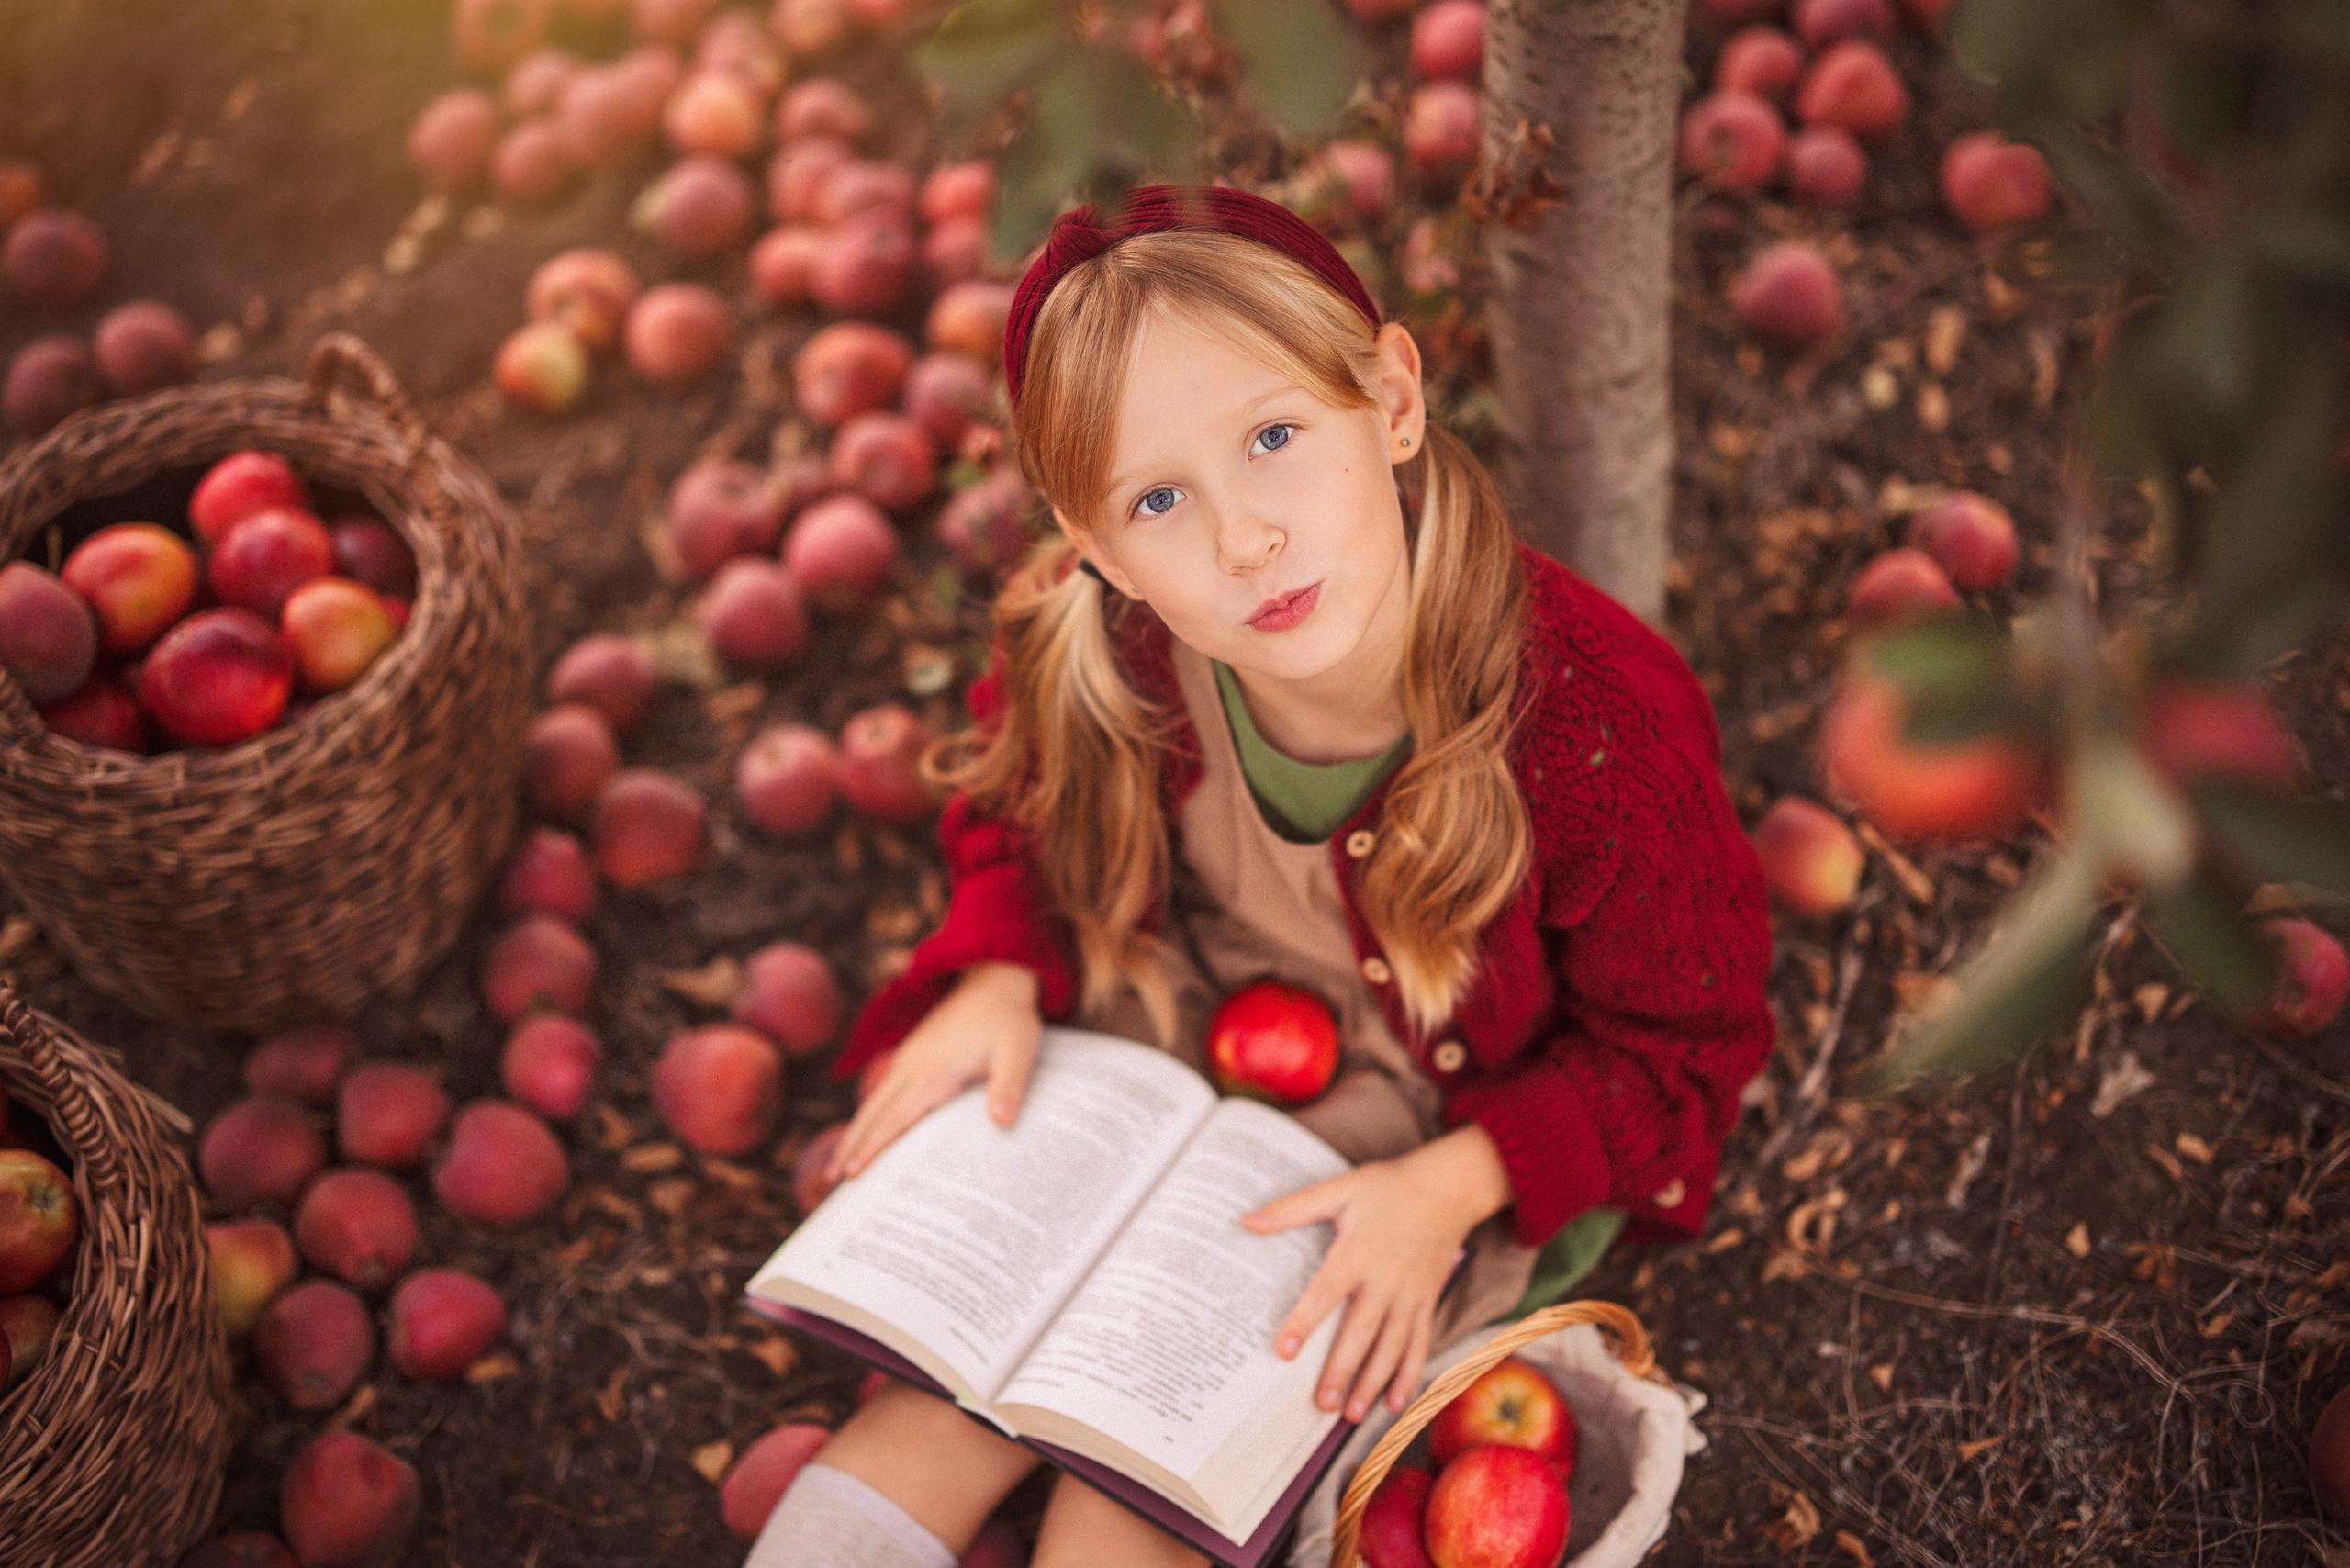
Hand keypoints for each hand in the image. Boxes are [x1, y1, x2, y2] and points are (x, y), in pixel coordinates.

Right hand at [827, 962, 1041, 1182]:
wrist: (994, 978)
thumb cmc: (1009, 1019)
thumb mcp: (1019, 1050)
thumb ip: (1010, 1086)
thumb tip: (1001, 1122)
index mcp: (935, 1070)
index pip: (897, 1116)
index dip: (874, 1145)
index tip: (854, 1172)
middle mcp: (913, 1066)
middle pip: (873, 1112)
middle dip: (851, 1146)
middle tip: (831, 1180)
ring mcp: (909, 1059)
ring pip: (873, 1102)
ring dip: (853, 1134)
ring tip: (835, 1168)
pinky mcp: (912, 1056)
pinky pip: (883, 1092)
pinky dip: (868, 1118)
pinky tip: (865, 1135)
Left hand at [1240, 1126, 1512, 1422]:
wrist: (1449, 1187)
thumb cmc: (1388, 1187)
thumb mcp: (1340, 1188)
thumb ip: (1293, 1207)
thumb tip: (1247, 1220)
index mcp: (1358, 1251)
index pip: (1326, 1292)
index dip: (1304, 1322)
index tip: (1283, 1351)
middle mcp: (1386, 1279)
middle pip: (1361, 1332)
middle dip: (1341, 1370)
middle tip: (1321, 1404)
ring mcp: (1411, 1294)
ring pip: (1391, 1347)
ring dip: (1372, 1382)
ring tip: (1350, 1413)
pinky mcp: (1428, 1302)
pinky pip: (1420, 1344)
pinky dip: (1410, 1375)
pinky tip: (1396, 1403)